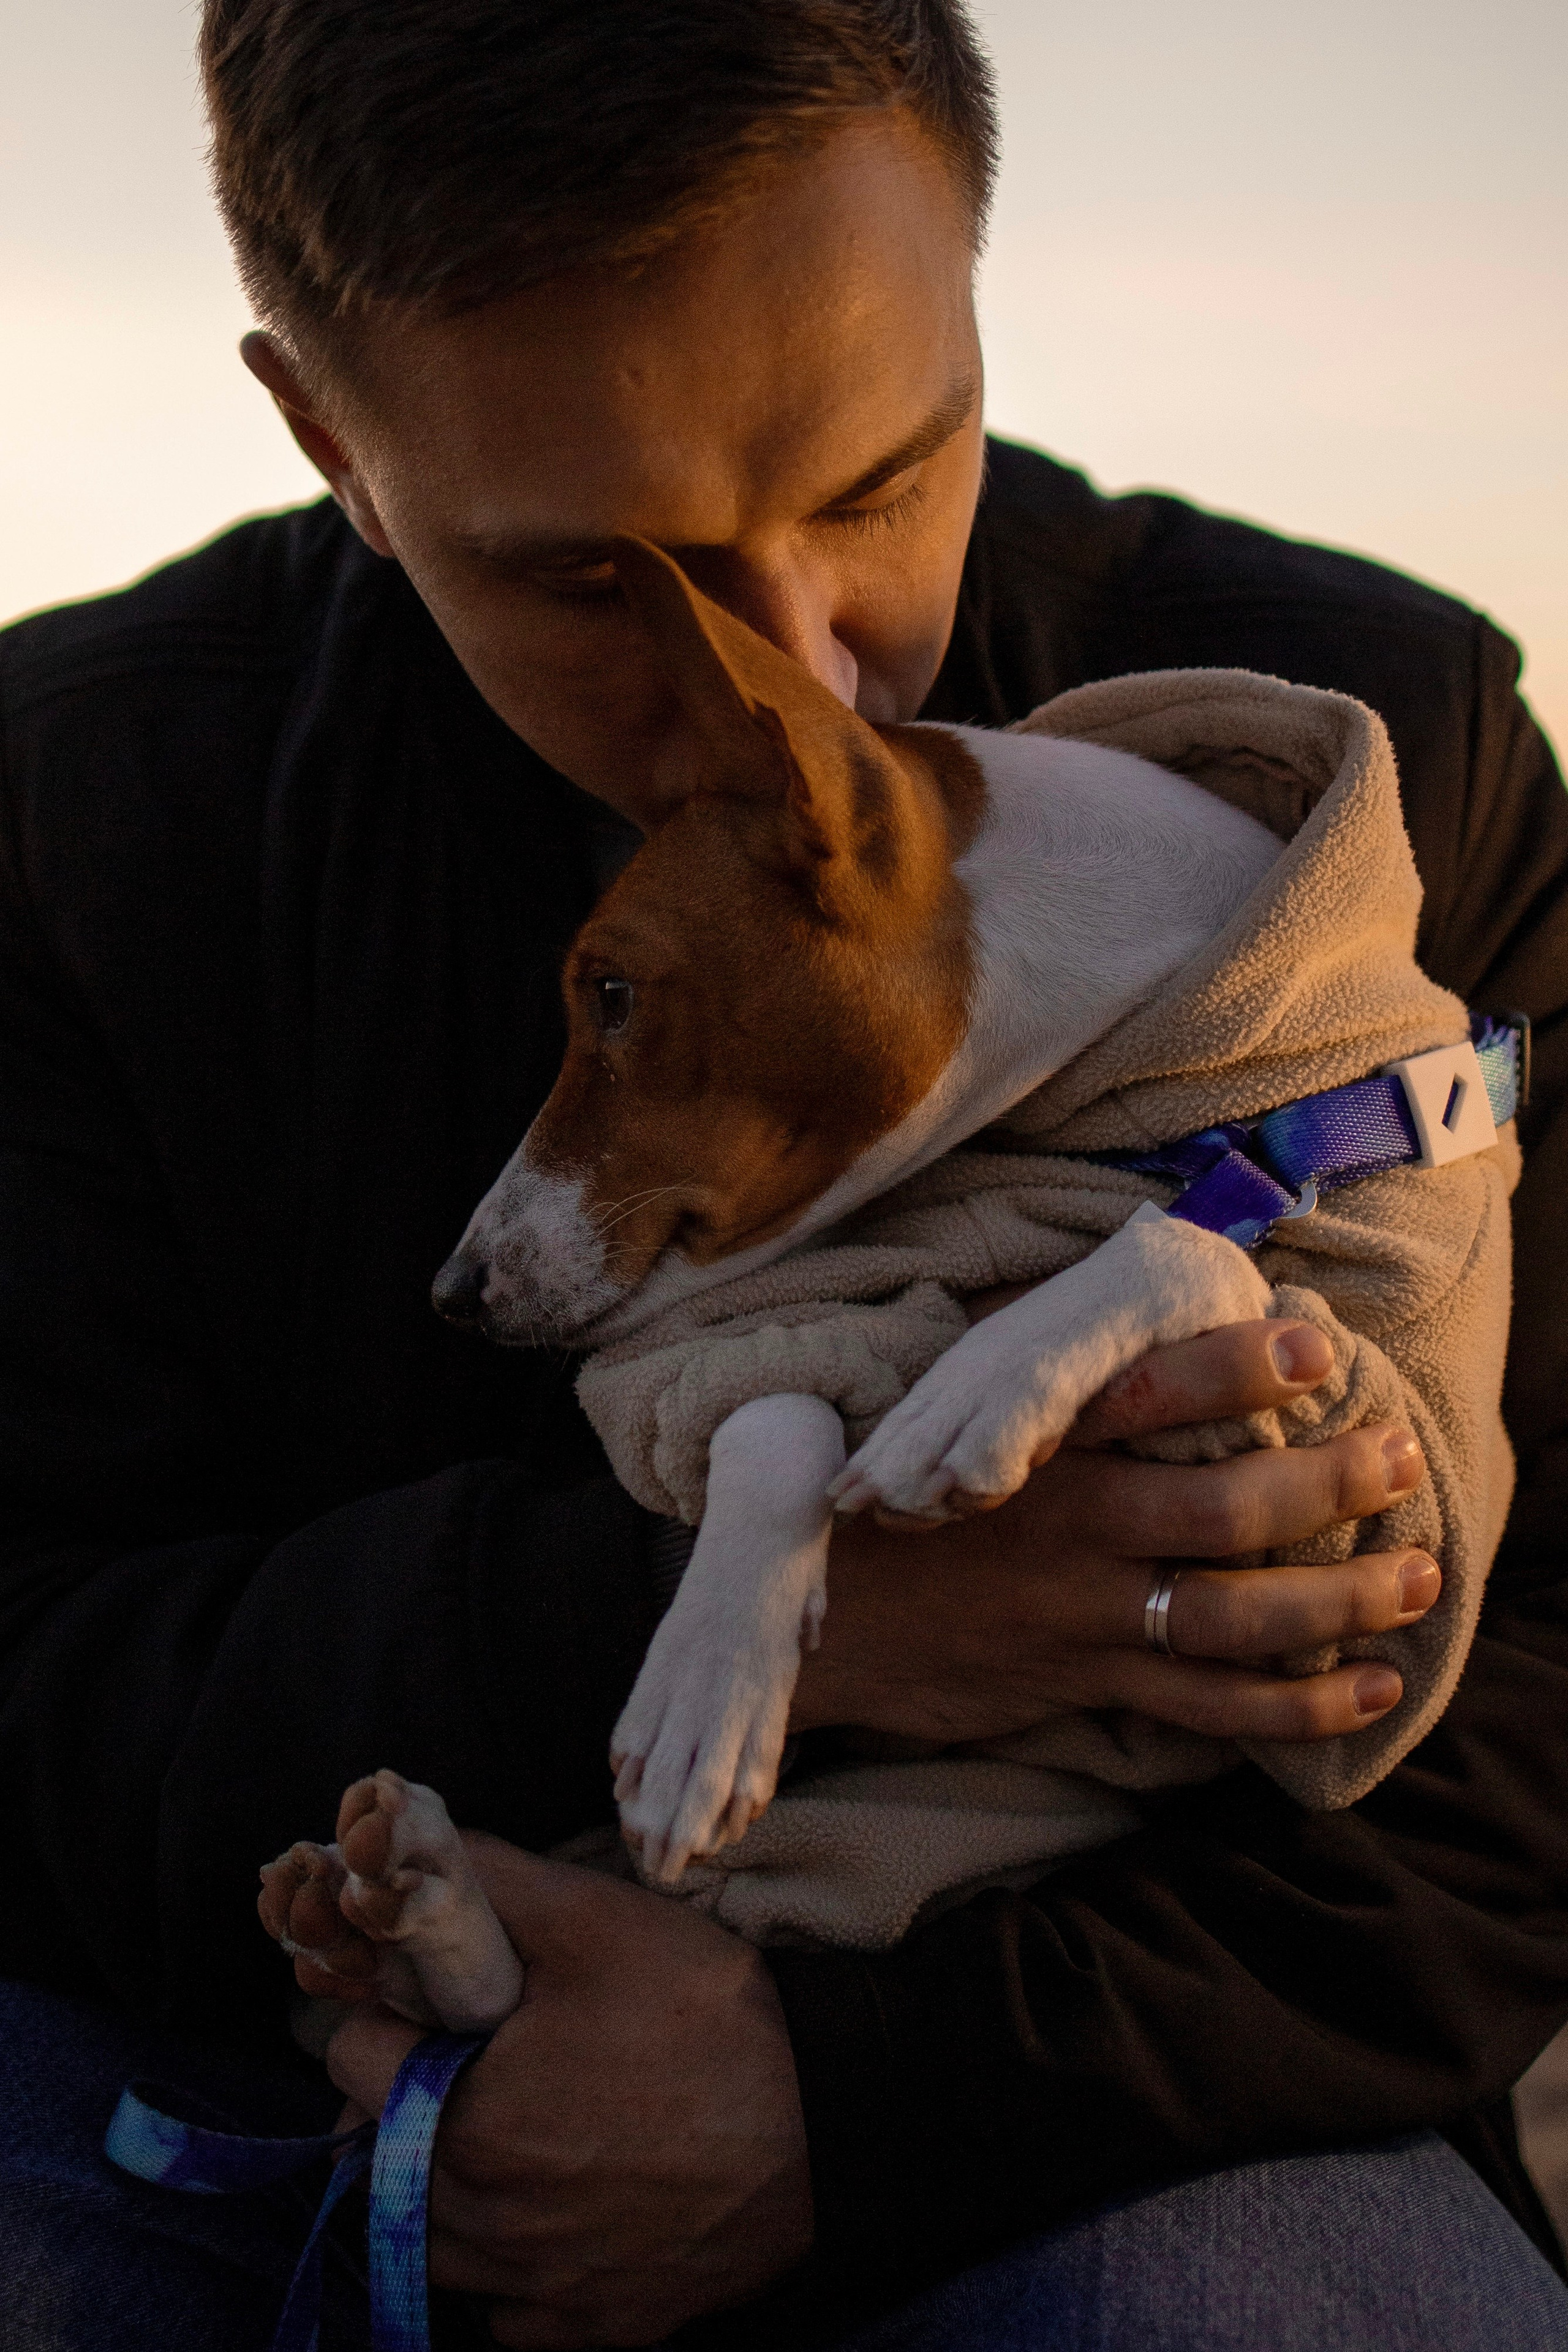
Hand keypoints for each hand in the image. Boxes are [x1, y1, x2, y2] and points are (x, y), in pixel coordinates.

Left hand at [326, 1834, 811, 2347]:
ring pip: (433, 2245)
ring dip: (443, 2190)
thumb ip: (494, 1883)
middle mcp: (484, 2223)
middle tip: (468, 2058)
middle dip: (404, 2101)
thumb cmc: (709, 2019)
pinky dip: (512, 2269)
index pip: (352, 2061)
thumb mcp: (600, 1920)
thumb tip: (412, 1851)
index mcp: (464, 2120)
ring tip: (509, 2128)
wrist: (826, 2126)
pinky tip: (557, 2208)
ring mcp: (538, 2288)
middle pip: (378, 2160)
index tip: (428, 2000)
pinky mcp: (594, 2325)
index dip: (383, 2014)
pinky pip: (509, 2314)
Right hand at [791, 1317, 1435, 1746]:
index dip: (1234, 1368)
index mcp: (1036, 1446)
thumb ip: (1033, 1370)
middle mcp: (1068, 1527)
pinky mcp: (1083, 1681)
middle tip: (1403, 1457)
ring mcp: (1080, 1613)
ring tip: (1418, 1573)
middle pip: (1225, 1511)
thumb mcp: (940, 1408)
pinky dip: (1298, 1703)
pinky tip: (1370, 1684)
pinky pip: (1209, 1706)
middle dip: (1332, 1485)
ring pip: (1236, 1615)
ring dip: (1342, 1597)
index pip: (1145, 1394)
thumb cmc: (891, 1501)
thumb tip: (1131, 1295)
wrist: (807, 1619)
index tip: (1312, 1342)